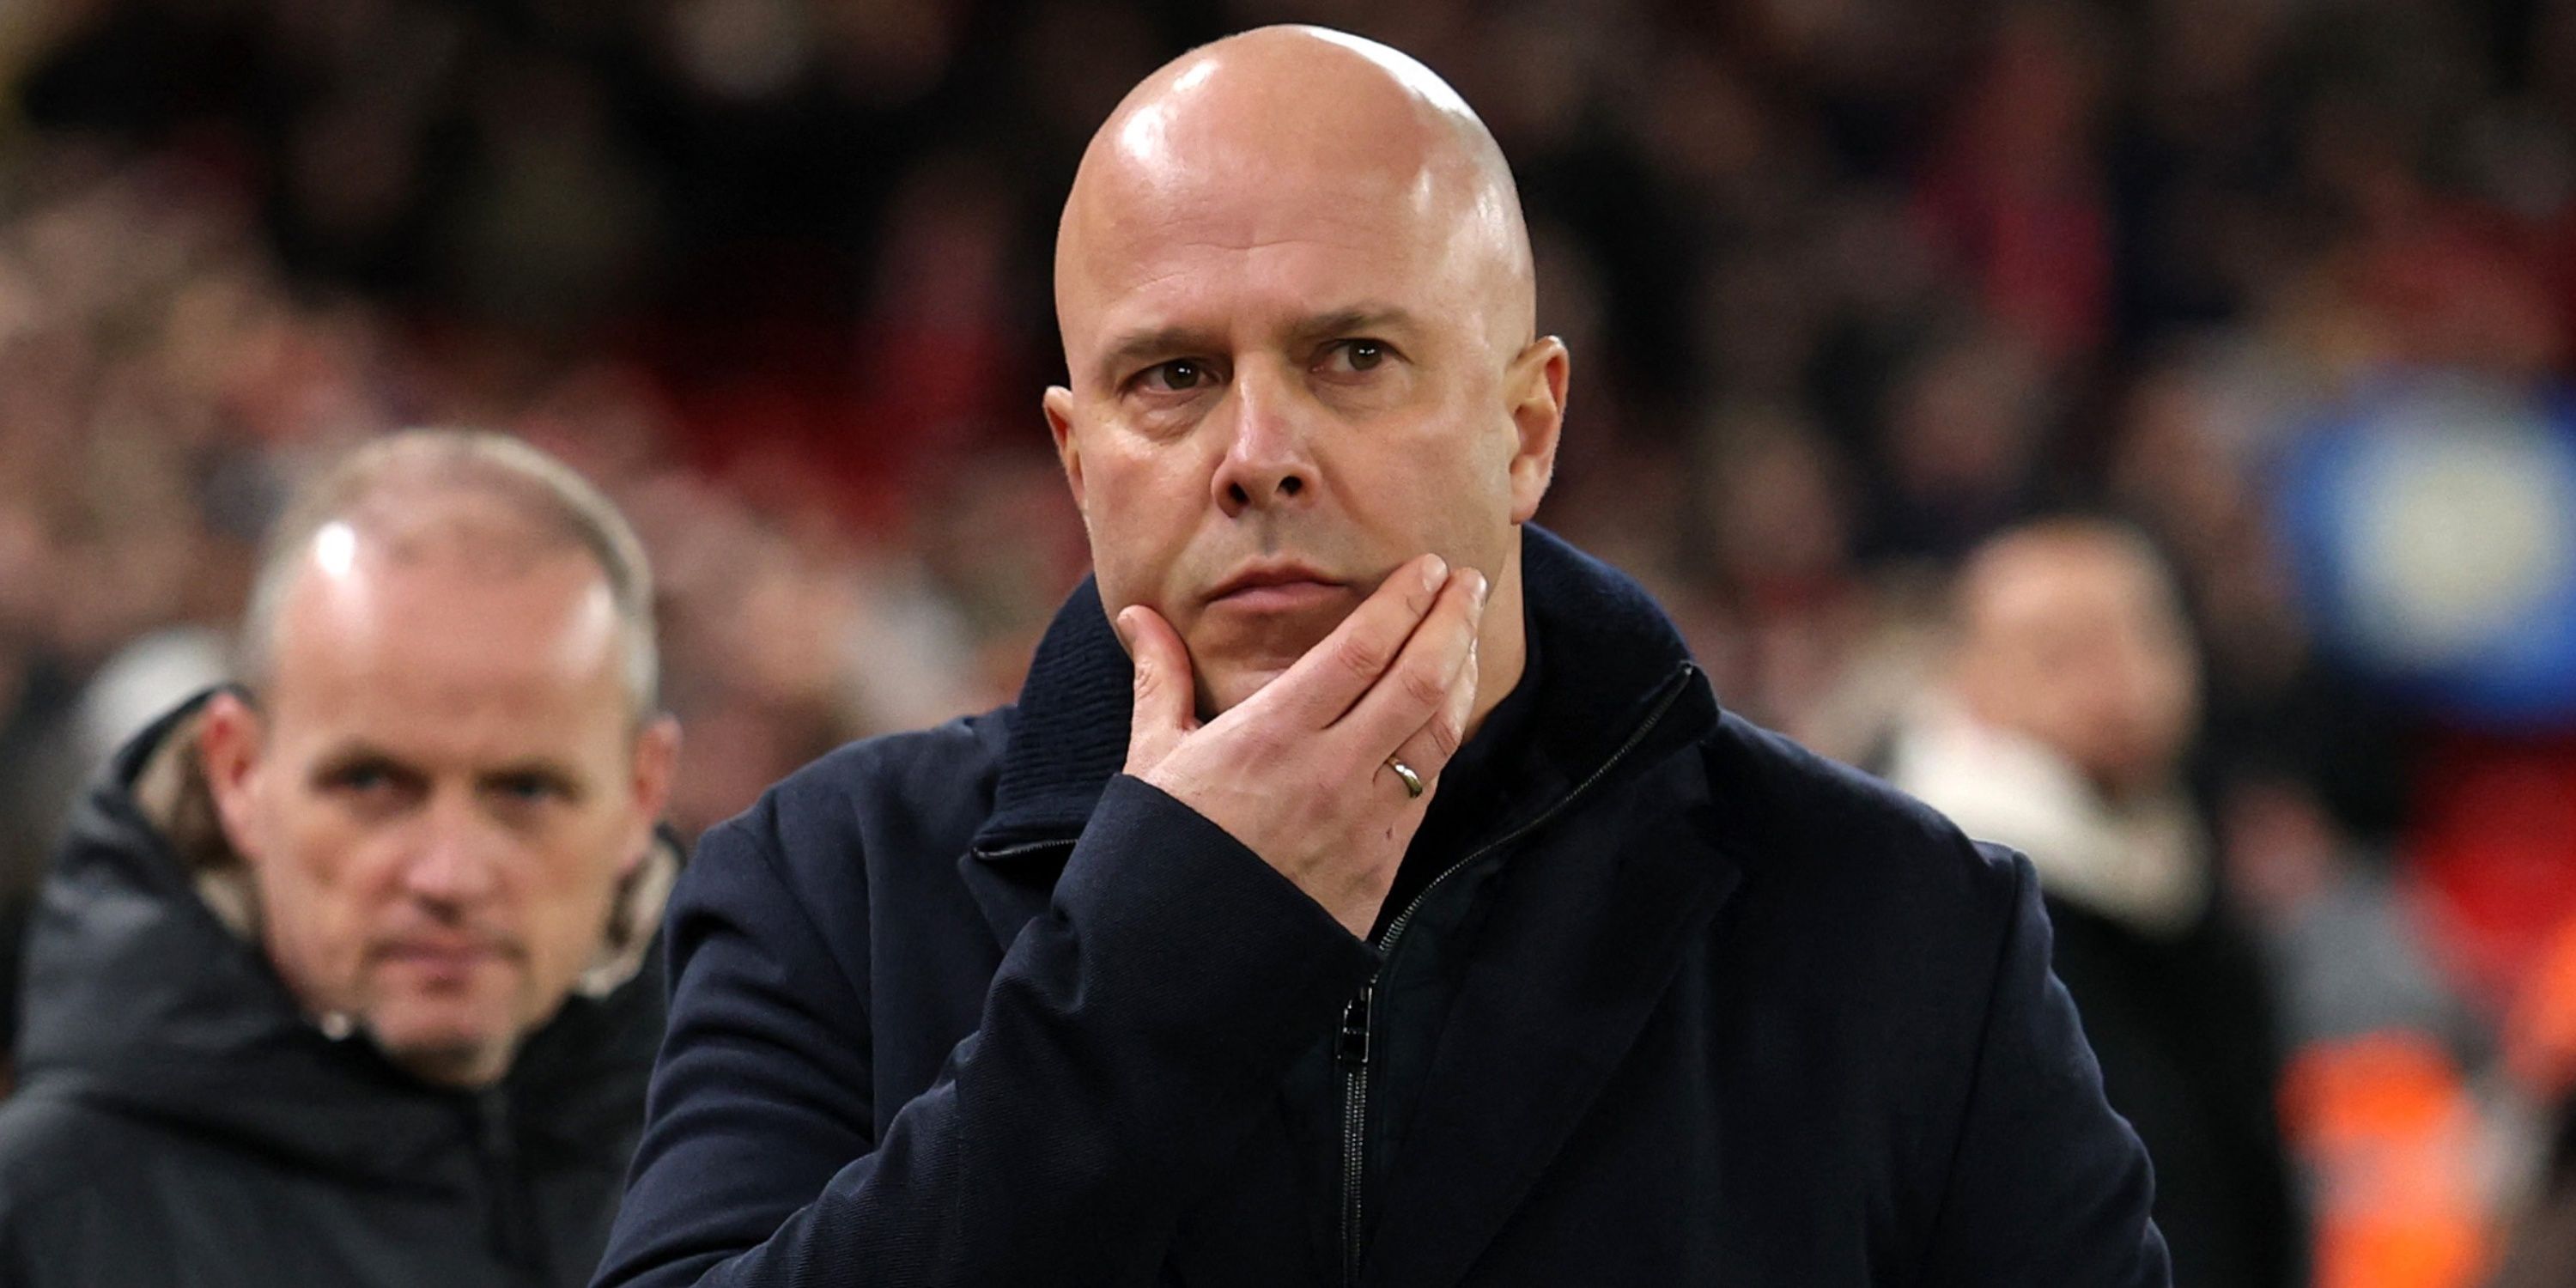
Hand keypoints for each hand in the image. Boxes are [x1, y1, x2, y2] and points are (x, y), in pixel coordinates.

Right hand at [1116, 554, 1485, 937]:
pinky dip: (1441, 739)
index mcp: (1271, 736)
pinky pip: (1425, 787)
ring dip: (1461, 675)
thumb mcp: (1152, 758)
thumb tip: (1137, 613)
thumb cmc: (1157, 852)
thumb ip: (1161, 677)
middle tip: (1468, 581)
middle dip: (1452, 622)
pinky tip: (1444, 712)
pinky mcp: (1381, 865)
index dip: (1405, 601)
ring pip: (1438, 734)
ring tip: (1467, 635)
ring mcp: (1363, 822)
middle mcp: (1329, 773)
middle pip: (1420, 680)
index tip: (1429, 566)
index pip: (1363, 649)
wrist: (1174, 966)